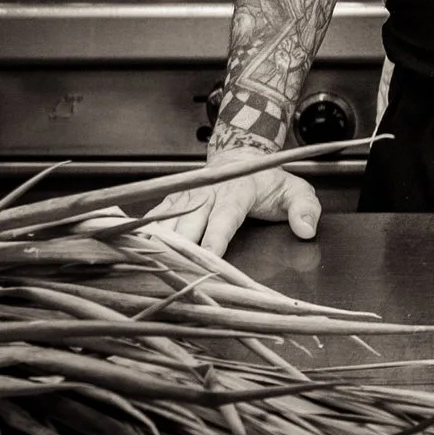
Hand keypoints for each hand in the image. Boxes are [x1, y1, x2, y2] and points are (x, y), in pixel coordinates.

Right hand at [142, 161, 320, 259]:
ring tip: (142, 270)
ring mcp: (186, 197)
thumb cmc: (268, 182)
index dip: (214, 240)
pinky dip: (141, 236)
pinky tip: (127, 254)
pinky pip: (153, 219)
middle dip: (179, 251)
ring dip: (156, 246)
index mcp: (236, 193)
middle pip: (189, 226)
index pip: (224, 220)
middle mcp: (207, 195)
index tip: (207, 260)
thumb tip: (306, 230)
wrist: (239, 158)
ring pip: (167, 223)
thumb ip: (305, 209)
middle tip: (169, 276)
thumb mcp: (296, 191)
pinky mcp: (171, 201)